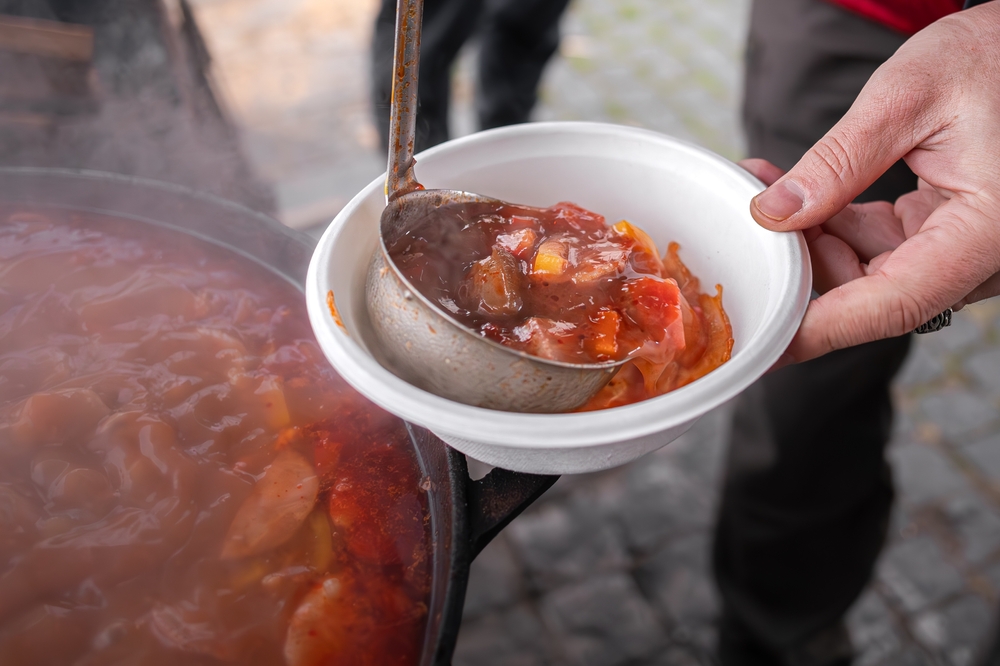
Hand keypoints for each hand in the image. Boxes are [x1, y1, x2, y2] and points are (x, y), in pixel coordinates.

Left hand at [747, 2, 999, 362]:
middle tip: (750, 217)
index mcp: (985, 233)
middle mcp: (979, 257)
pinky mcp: (942, 238)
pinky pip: (874, 249)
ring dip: (809, 237)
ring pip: (864, 274)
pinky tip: (795, 192)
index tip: (763, 343)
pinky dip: (832, 224)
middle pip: (869, 294)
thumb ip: (839, 160)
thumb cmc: (990, 60)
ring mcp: (960, 252)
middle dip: (800, 261)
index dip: (820, 329)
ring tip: (767, 185)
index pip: (891, 305)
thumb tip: (775, 213)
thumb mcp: (907, 97)